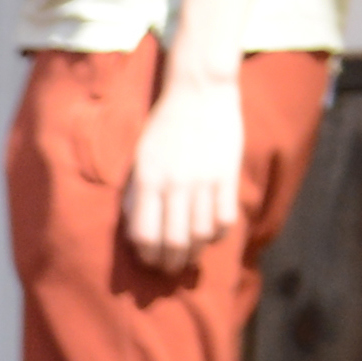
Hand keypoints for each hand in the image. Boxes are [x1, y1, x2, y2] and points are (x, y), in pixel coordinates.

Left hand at [122, 68, 250, 260]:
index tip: (149, 260)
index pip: (145, 235)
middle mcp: (175, 183)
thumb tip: (133, 233)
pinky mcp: (228, 174)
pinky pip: (225, 218)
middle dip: (170, 263)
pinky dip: (219, 235)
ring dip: (195, 253)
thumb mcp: (140, 159)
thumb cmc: (164, 128)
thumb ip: (136, 194)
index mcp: (148, 180)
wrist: (199, 92)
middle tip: (170, 269)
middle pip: (174, 241)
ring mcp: (204, 179)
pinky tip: (212, 235)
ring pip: (201, 234)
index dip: (147, 256)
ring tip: (190, 257)